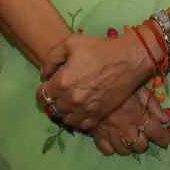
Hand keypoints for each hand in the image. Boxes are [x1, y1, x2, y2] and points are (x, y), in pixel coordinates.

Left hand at [39, 33, 154, 130]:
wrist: (127, 60)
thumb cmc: (99, 49)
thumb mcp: (70, 43)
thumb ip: (51, 58)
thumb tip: (44, 74)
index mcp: (62, 82)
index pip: (42, 95)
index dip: (41, 91)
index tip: (46, 87)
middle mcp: (71, 100)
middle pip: (52, 109)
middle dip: (52, 101)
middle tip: (57, 94)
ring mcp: (85, 110)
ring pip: (65, 119)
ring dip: (64, 112)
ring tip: (68, 102)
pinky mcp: (98, 116)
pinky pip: (82, 126)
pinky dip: (78, 120)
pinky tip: (80, 110)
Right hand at [89, 88, 169, 155]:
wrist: (90, 85)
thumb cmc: (118, 84)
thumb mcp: (139, 88)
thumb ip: (153, 104)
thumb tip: (165, 119)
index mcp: (138, 116)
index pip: (158, 134)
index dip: (166, 139)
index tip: (169, 141)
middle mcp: (126, 129)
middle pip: (141, 146)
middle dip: (144, 139)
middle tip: (140, 130)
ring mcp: (111, 135)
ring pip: (125, 150)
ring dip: (128, 144)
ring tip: (127, 134)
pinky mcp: (97, 136)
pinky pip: (108, 150)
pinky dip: (112, 147)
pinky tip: (113, 139)